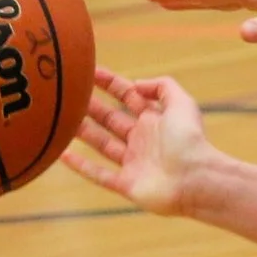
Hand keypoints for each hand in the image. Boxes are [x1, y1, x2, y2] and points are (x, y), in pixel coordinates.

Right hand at [63, 69, 220, 216]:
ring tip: (60, 119)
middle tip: (66, 94)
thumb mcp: (182, 103)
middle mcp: (143, 140)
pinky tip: (62, 154)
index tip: (87, 72)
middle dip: (91, 106)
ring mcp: (134, 163)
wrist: (196, 179)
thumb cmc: (190, 140)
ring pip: (102, 144)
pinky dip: (81, 166)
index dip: (109, 83)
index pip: (128, 96)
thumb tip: (136, 84)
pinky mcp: (127, 184)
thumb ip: (162, 86)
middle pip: (111, 119)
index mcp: (156, 120)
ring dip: (83, 131)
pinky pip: (99, 174)